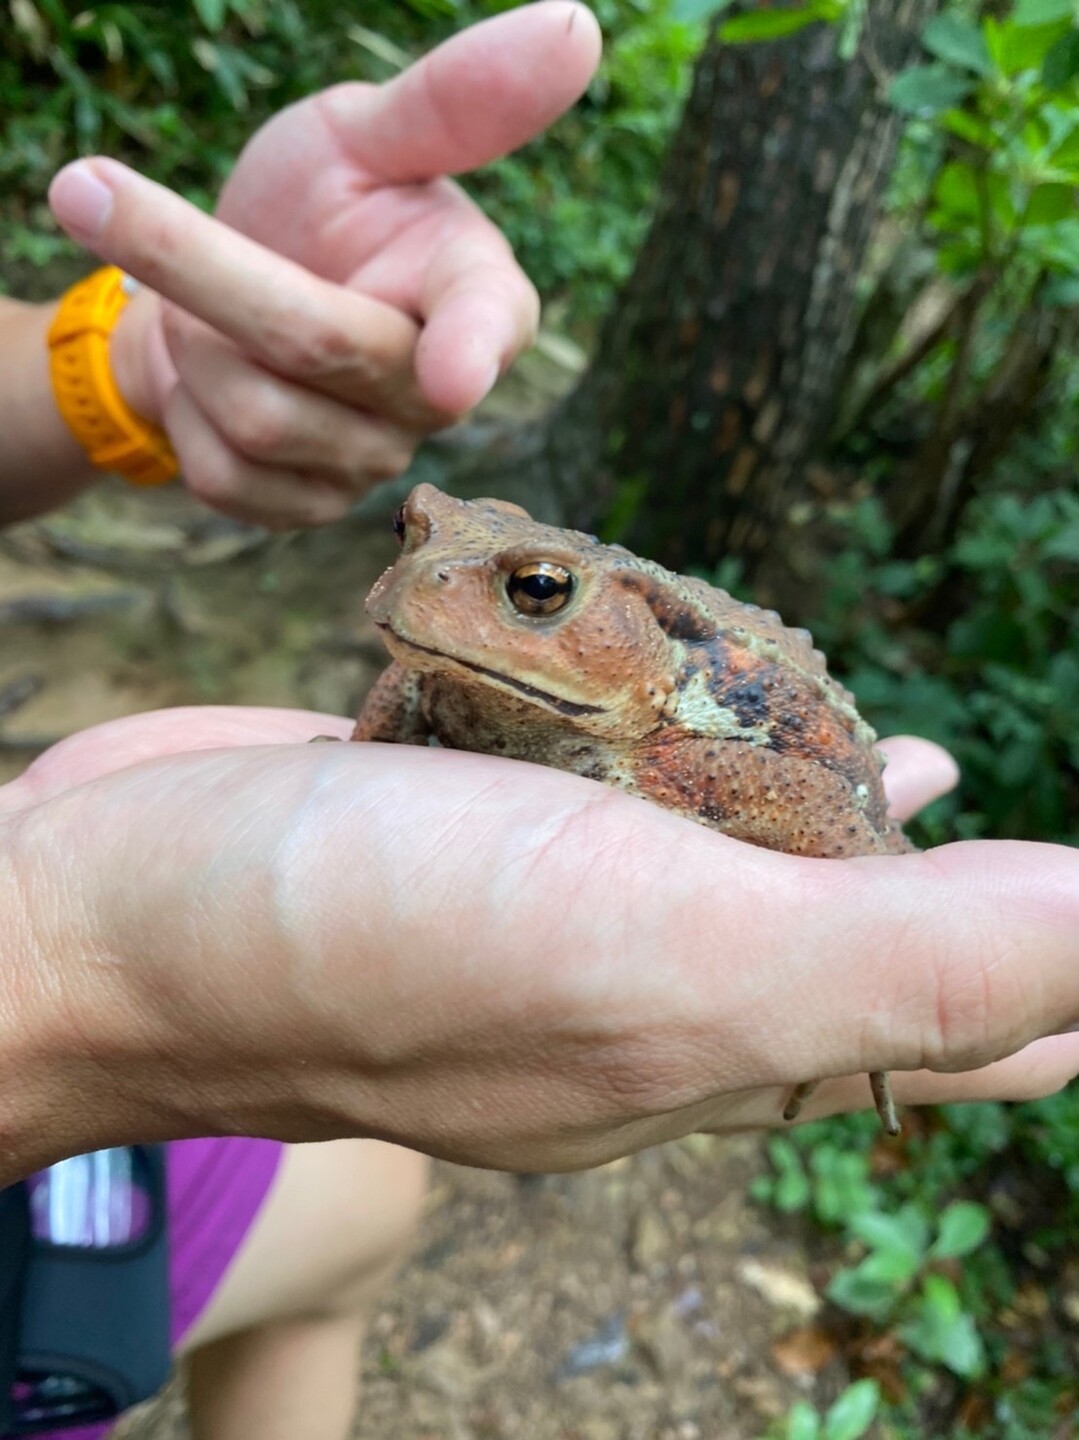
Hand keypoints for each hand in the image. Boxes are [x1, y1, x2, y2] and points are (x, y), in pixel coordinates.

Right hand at [1, 712, 1075, 1185]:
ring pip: (725, 846)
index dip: (1052, 988)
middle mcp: (641, 976)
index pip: (945, 1031)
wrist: (111, 907)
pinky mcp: (467, 805)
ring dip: (817, 798)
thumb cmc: (374, 948)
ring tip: (899, 754)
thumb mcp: (674, 965)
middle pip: (845, 941)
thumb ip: (906, 967)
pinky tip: (688, 673)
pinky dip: (669, 716)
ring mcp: (547, 890)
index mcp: (718, 1038)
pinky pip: (605, 766)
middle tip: (1006, 817)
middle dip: (950, 889)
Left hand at [46, 3, 601, 527]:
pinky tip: (210, 381)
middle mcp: (438, 394)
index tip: (453, 373)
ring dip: (192, 340)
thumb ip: (453, 100)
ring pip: (252, 417)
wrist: (232, 301)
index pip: (483, 322)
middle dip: (193, 263)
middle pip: (312, 346)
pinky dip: (186, 413)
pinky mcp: (314, 509)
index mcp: (477, 293)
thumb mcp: (366, 134)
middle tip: (86, 188)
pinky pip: (224, 478)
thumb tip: (575, 26)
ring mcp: (377, 461)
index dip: (469, 348)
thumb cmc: (319, 206)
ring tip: (207, 310)